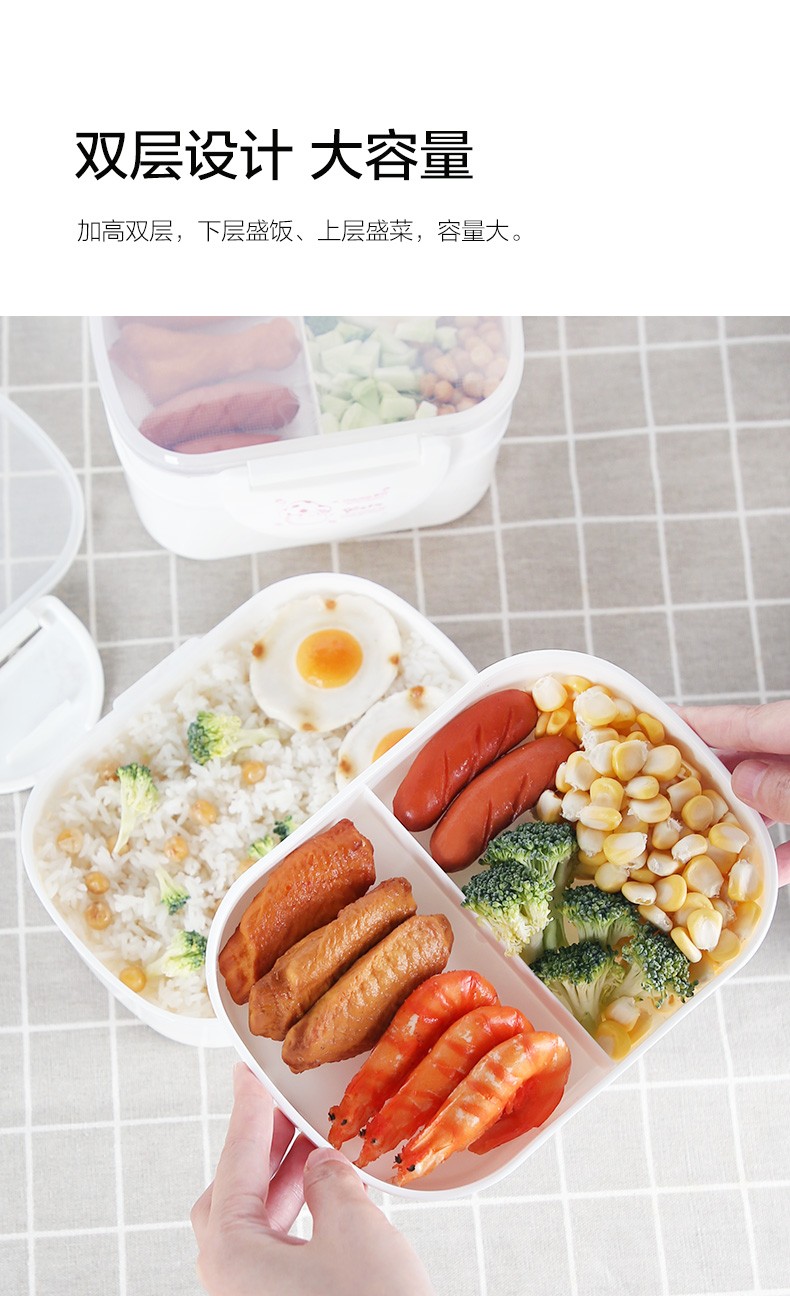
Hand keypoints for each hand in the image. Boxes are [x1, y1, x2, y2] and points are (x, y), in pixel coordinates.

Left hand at [191, 1063, 434, 1295]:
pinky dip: (300, 1212)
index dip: (249, 1109)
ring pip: (257, 1224)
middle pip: (233, 1193)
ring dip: (286, 1178)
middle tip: (287, 1104)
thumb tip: (323, 1160)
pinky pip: (277, 1249)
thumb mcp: (355, 1231)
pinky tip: (330, 1191)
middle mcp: (230, 1282)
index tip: (248, 1070)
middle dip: (263, 1145)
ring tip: (318, 1139)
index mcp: (231, 1256)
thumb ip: (332, 1181)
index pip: (235, 1161)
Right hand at [677, 701, 789, 885]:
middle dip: (708, 778)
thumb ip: (784, 789)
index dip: (692, 723)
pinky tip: (766, 873)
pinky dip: (782, 850)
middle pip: (749, 760)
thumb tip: (741, 783)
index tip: (651, 724)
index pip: (736, 721)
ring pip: (771, 796)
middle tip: (664, 790)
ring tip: (705, 837)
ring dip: (743, 819)